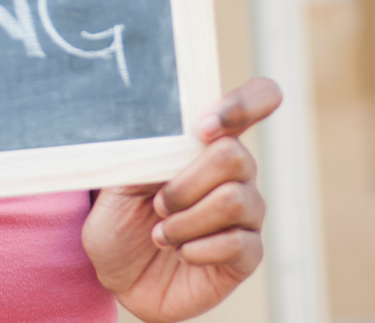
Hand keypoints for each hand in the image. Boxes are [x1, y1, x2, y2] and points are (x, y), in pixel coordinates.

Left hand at [82, 78, 279, 322]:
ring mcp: (247, 214)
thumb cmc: (121, 220)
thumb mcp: (120, 180)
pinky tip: (181, 253)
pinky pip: (237, 244)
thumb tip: (174, 134)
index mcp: (209, 142)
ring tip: (162, 235)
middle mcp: (237, 173)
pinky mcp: (247, 255)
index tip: (203, 127)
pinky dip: (198, 249)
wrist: (118, 274)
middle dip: (185, 184)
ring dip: (186, 221)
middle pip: (234, 155)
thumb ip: (148, 151)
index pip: (256, 99)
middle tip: (158, 204)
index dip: (244, 103)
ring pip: (234, 199)